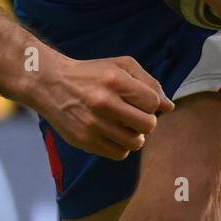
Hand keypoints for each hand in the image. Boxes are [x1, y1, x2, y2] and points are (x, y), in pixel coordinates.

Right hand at [37, 55, 173, 160]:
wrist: (51, 84)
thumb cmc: (91, 74)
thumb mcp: (120, 66)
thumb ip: (148, 82)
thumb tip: (169, 107)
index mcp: (115, 80)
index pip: (153, 102)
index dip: (151, 103)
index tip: (140, 101)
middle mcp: (104, 102)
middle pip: (148, 125)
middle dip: (146, 121)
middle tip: (134, 115)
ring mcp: (93, 124)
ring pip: (135, 143)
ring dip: (134, 135)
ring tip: (124, 125)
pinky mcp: (85, 141)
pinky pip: (119, 154)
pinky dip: (120, 146)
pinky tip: (112, 133)